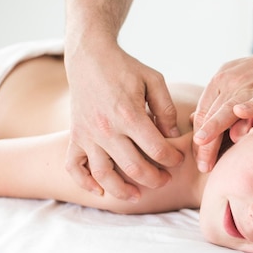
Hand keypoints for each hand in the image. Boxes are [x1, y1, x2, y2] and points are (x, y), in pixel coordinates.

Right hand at [64, 41, 183, 200]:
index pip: (157, 149)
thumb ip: (166, 110)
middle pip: (134, 168)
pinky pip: (73, 166)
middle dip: (155, 179)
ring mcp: (88, 134)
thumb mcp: (154, 80)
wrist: (89, 56)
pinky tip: (100, 192)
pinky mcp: (75, 136)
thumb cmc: (126, 68)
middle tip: (165, 179)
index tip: (179, 158)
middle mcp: (106, 128)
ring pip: (104, 174)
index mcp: (130, 114)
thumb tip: (174, 137)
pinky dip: (84, 183)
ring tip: (137, 196)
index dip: (173, 159)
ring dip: (122, 191)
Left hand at [192, 50, 252, 171]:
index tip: (199, 159)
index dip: (199, 138)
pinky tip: (239, 113)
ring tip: (205, 147)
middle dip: (205, 143)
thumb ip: (215, 101)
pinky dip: (249, 106)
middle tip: (201, 165)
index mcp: (219, 82)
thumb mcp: (233, 82)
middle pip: (211, 115)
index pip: (203, 113)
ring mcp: (249, 85)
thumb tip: (192, 120)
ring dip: (215, 128)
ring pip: (228, 109)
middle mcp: (230, 82)